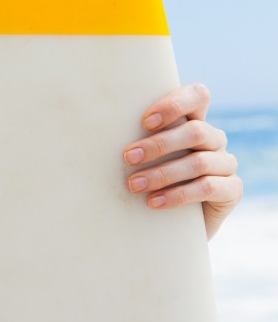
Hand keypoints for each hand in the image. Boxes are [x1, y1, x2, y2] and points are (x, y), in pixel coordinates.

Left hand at [123, 83, 242, 239]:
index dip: (175, 104)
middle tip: (128, 157)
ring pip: (199, 161)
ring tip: (133, 185)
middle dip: (158, 144)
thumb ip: (133, 144)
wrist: (171, 226)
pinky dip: (178, 195)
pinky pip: (209, 187)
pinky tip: (153, 203)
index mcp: (194, 122)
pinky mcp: (232, 190)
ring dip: (163, 173)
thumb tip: (90, 134)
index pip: (197, 96)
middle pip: (195, 131)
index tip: (145, 121)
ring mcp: (225, 164)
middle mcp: (214, 140)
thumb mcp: (140, 161)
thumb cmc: (148, 184)